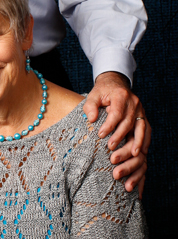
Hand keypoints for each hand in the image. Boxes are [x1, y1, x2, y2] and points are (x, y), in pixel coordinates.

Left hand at [83, 72, 149, 193]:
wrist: (115, 83)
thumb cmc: (102, 91)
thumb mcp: (93, 95)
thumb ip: (90, 106)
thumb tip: (91, 119)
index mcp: (121, 96)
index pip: (116, 113)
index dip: (109, 125)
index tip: (100, 135)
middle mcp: (134, 102)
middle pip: (129, 122)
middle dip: (120, 136)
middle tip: (111, 148)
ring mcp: (140, 110)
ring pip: (141, 127)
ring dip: (137, 142)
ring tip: (133, 154)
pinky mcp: (143, 116)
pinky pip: (147, 130)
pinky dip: (145, 141)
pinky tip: (142, 152)